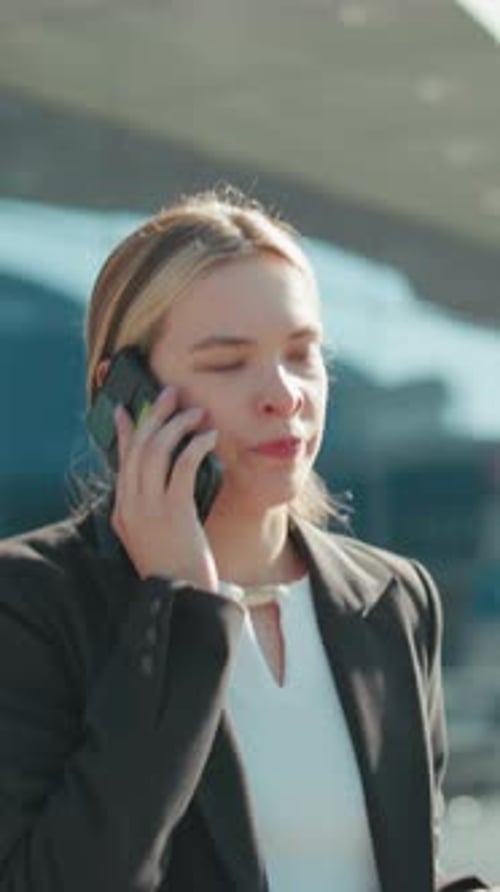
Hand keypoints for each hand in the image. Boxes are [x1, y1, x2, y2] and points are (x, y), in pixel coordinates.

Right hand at [111, 386, 218, 591]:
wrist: (181, 599)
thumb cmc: (175, 569)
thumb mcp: (153, 538)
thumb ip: (150, 510)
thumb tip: (161, 482)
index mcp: (122, 511)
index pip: (121, 460)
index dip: (124, 431)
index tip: (125, 408)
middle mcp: (130, 505)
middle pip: (138, 447)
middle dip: (154, 415)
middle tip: (171, 394)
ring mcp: (149, 508)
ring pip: (156, 451)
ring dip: (178, 425)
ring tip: (196, 413)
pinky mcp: (174, 511)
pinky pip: (182, 466)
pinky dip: (195, 446)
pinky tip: (208, 437)